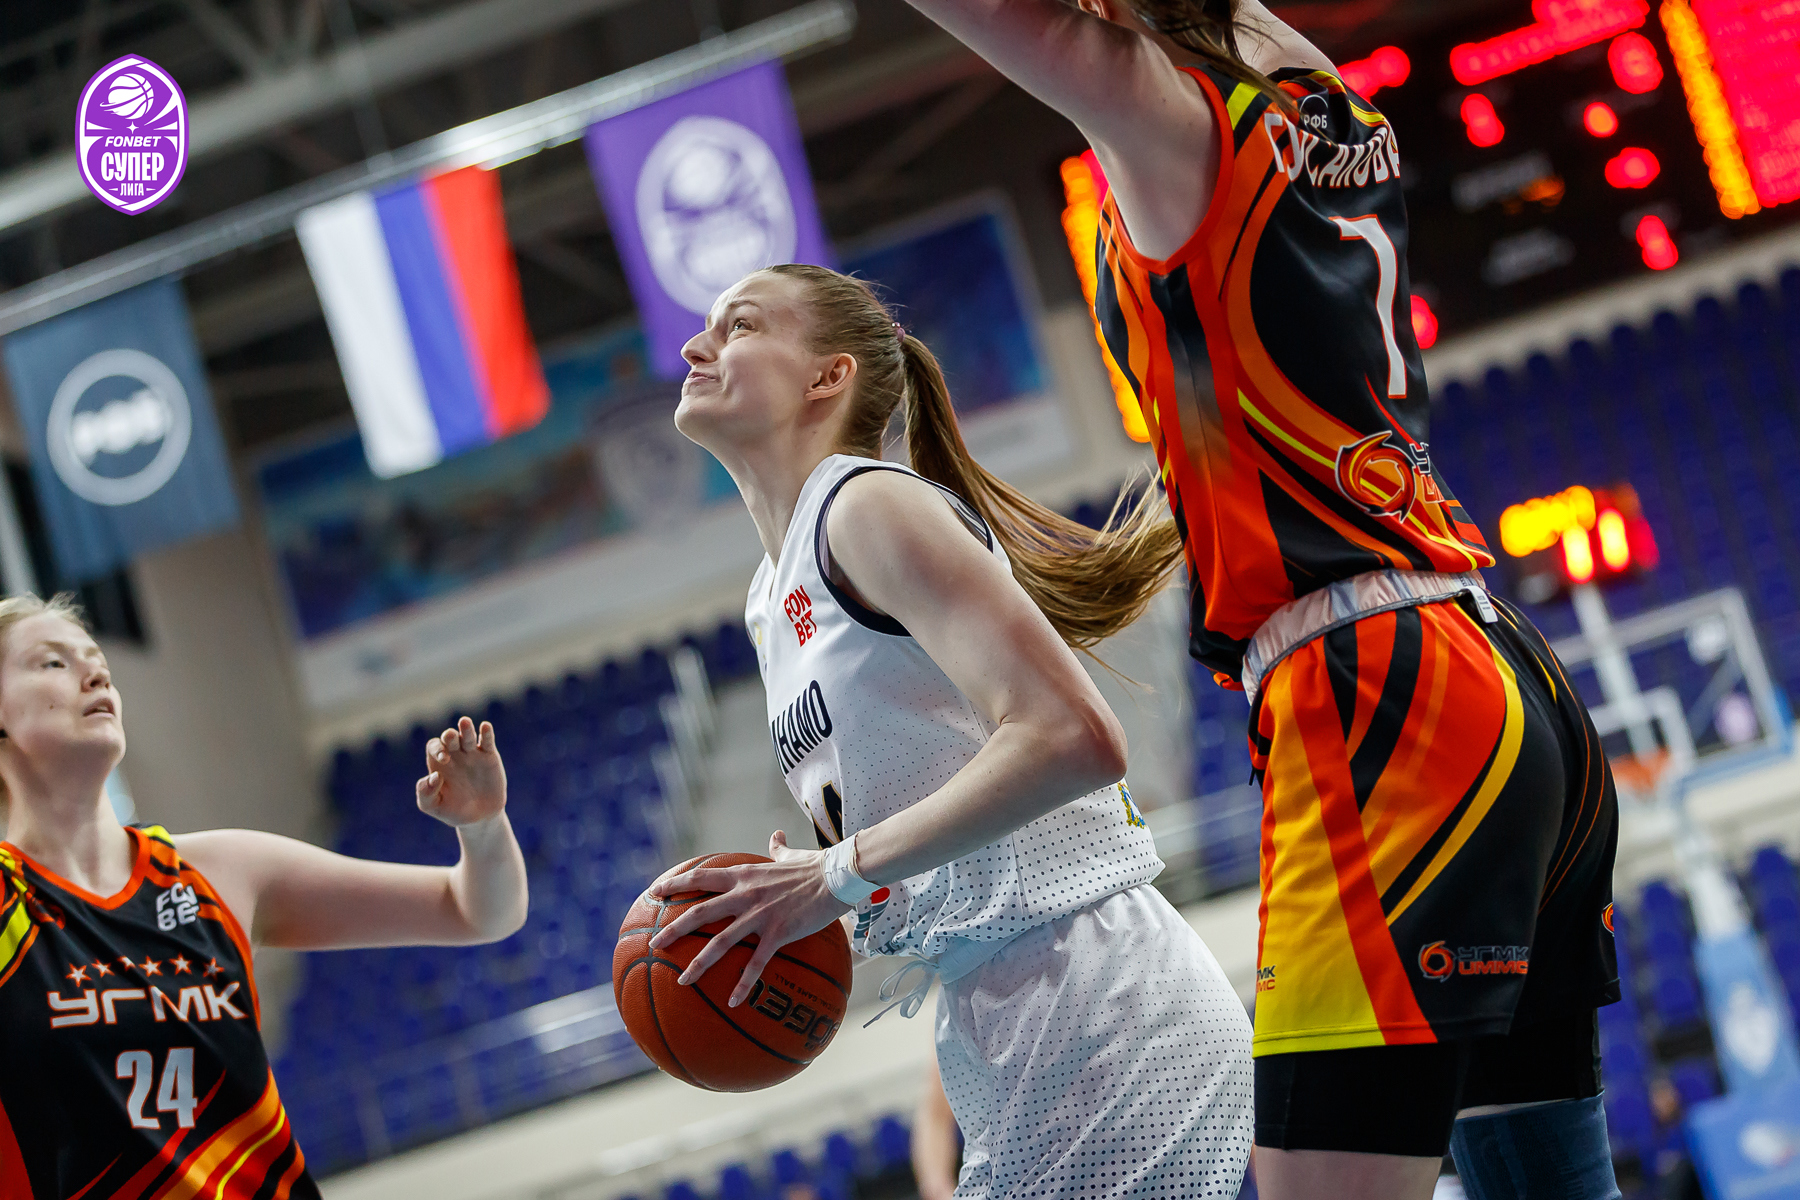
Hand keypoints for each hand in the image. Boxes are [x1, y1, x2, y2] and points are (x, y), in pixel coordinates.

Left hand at [416, 717, 506, 827]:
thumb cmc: (452, 811)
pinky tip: (485, 727)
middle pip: (450, 737)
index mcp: (439, 763)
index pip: (434, 746)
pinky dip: (486, 733)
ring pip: (468, 735)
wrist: (479, 818)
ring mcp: (473, 754)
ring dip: (466, 729)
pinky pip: (487, 741)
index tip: (444, 760)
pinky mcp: (489, 757)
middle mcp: (455, 755)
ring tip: (464, 722)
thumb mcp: (432, 807)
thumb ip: (425, 794)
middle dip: (449, 736)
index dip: (437, 749)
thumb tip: (434, 776)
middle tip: (450, 737)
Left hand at [645, 830, 850, 1005]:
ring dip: (698, 963)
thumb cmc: (815, 865)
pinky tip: (733, 1001)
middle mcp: (745, 895)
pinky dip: (743, 983)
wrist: (837, 875)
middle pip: (700, 912)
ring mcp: (760, 915)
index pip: (701, 877)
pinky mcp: (778, 933)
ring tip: (681, 981)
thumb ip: (777, 849)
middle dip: (673, 928)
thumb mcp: (789, 856)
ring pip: (720, 942)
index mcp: (743, 875)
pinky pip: (756, 963)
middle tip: (653, 943)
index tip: (655, 891)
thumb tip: (776, 835)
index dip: (676, 884)